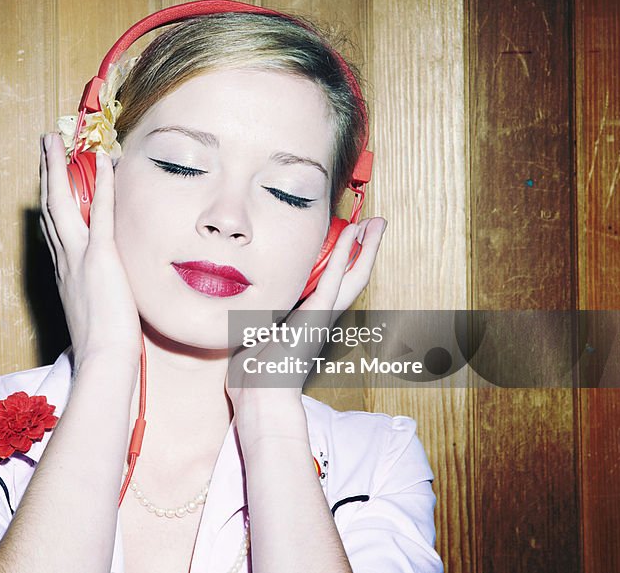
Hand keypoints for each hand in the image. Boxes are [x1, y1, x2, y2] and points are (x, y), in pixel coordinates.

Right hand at [39, 133, 142, 371]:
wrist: (104, 360)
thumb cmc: (104, 346)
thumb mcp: (95, 315)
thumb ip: (95, 297)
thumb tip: (105, 296)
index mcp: (64, 273)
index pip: (53, 228)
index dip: (50, 199)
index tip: (50, 179)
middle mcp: (64, 260)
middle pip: (50, 207)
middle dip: (47, 172)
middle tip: (45, 144)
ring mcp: (79, 257)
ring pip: (62, 203)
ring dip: (59, 167)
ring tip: (55, 140)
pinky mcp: (101, 258)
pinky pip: (101, 213)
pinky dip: (102, 184)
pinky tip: (102, 160)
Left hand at [225, 218, 387, 411]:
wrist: (260, 396)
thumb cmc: (253, 373)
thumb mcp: (253, 332)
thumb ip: (256, 314)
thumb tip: (241, 301)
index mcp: (308, 317)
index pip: (333, 281)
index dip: (343, 258)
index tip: (349, 235)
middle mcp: (321, 315)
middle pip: (353, 276)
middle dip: (366, 248)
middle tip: (377, 223)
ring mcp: (322, 316)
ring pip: (352, 275)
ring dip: (366, 247)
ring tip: (377, 223)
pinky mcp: (316, 317)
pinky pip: (334, 281)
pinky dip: (344, 257)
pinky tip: (353, 236)